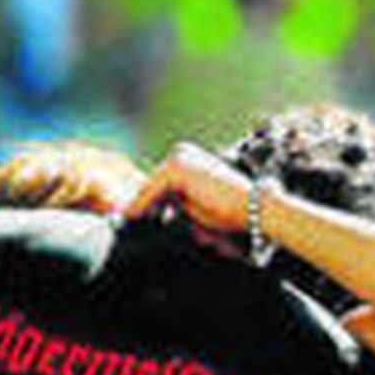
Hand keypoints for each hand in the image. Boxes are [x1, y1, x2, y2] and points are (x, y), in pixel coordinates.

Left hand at [125, 142, 254, 242]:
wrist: (252, 207)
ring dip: (138, 205)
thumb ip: (174, 205)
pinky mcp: (175, 168)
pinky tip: (131, 218)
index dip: (145, 202)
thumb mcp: (195, 207)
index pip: (158, 183)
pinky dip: (141, 205)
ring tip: (125, 221)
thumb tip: (150, 214)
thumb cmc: (230, 211)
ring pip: (149, 187)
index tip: (130, 218)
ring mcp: (177, 157)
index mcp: (186, 158)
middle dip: (139, 203)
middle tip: (122, 220)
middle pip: (151, 183)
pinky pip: (151, 191)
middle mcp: (180, 153)